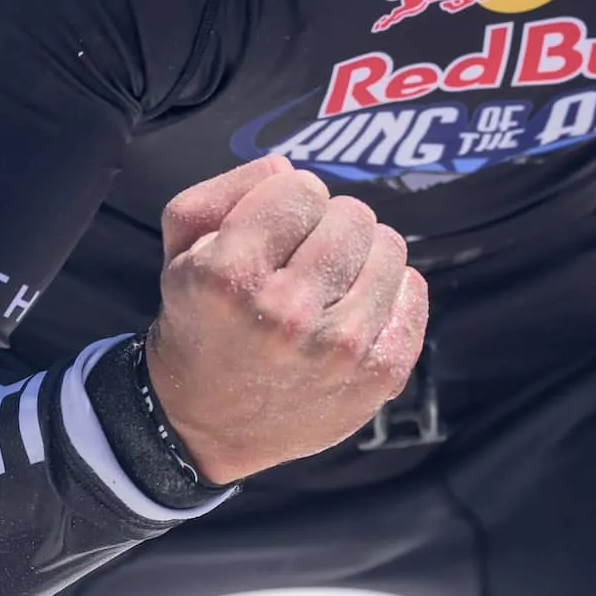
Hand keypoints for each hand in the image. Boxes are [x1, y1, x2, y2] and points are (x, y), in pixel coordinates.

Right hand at [145, 154, 428, 483]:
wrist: (204, 426)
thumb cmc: (199, 320)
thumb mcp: (181, 248)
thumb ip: (228, 189)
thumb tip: (291, 169)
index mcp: (229, 277)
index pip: (300, 187)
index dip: (284, 202)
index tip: (271, 233)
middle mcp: (287, 314)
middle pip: (351, 214)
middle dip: (326, 226)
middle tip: (300, 260)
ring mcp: (340, 349)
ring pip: (389, 247)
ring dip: (360, 257)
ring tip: (327, 285)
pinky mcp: (379, 376)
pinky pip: (414, 292)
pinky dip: (390, 293)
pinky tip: (353, 312)